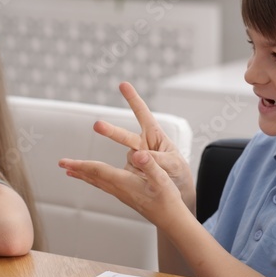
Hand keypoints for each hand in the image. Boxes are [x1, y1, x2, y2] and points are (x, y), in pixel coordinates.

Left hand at [59, 149, 188, 231]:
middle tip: (61, 163)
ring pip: (97, 182)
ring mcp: (122, 194)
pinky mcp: (126, 196)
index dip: (81, 165)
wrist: (171, 219)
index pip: (98, 171)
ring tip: (71, 171)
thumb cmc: (168, 199)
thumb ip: (150, 165)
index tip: (66, 162)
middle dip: (76, 169)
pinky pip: (105, 186)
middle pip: (93, 177)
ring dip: (83, 175)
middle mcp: (119, 189)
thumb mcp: (162, 179)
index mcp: (124, 182)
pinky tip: (95, 179)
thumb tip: (138, 153)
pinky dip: (95, 180)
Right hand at [93, 82, 195, 209]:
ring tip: (118, 163)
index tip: (123, 85)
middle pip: (125, 137)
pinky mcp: (131, 174)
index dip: (133, 99)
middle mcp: (142, 145)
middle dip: (111, 131)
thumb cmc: (177, 172)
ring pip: (129, 159)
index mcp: (155, 136)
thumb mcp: (174, 164)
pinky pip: (126, 174)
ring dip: (129, 162)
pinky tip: (137, 182)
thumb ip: (159, 159)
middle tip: (97, 125)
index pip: (143, 114)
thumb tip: (139, 156)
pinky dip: (128, 177)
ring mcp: (135, 160)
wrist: (176, 191)